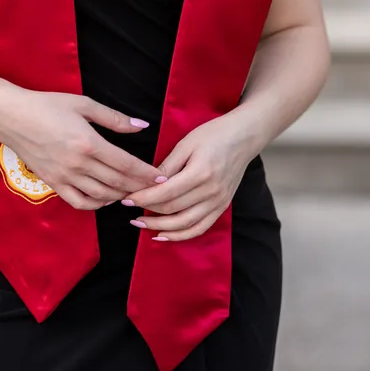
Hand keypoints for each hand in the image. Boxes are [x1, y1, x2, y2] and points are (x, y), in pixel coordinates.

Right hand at [0, 89, 164, 211]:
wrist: (13, 116)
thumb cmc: (48, 105)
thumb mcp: (84, 104)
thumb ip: (114, 118)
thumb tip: (141, 125)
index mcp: (89, 143)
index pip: (126, 164)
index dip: (146, 173)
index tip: (162, 177)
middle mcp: (78, 164)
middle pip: (117, 183)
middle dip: (140, 187)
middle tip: (156, 190)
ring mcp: (65, 177)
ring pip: (101, 196)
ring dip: (121, 197)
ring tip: (134, 192)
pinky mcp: (53, 184)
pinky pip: (79, 202)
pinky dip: (96, 204)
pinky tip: (106, 198)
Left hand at [122, 111, 259, 241]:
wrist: (244, 137)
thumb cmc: (213, 134)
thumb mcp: (186, 143)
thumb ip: (167, 165)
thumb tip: (147, 182)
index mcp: (200, 173)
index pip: (165, 193)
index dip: (143, 198)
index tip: (125, 198)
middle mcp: (211, 192)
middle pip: (172, 210)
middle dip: (147, 211)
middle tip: (128, 209)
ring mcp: (218, 202)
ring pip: (184, 224)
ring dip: (159, 227)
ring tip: (140, 224)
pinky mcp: (222, 207)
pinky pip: (199, 228)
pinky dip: (180, 236)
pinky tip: (163, 234)